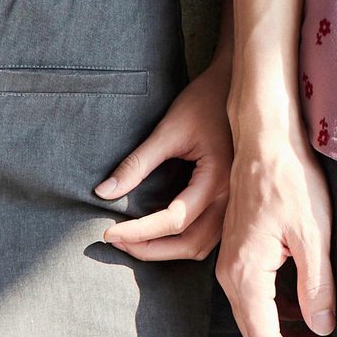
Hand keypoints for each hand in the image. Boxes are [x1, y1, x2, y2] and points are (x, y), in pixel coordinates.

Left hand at [94, 55, 231, 260]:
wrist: (233, 86)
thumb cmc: (203, 102)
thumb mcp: (168, 129)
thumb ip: (137, 163)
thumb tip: (103, 193)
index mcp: (217, 178)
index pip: (174, 220)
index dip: (139, 231)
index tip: (110, 232)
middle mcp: (230, 197)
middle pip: (190, 243)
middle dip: (150, 249)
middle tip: (117, 240)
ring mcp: (233, 202)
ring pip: (201, 246)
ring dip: (166, 250)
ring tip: (134, 240)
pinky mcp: (229, 200)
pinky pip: (208, 236)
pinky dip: (182, 242)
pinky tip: (159, 233)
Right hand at [216, 115, 336, 336]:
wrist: (265, 133)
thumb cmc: (290, 176)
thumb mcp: (313, 233)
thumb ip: (318, 286)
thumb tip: (322, 329)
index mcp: (245, 273)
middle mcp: (232, 271)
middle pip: (259, 333)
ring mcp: (234, 258)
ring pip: (259, 313)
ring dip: (289, 333)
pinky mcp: (243, 245)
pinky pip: (259, 292)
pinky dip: (283, 309)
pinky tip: (308, 309)